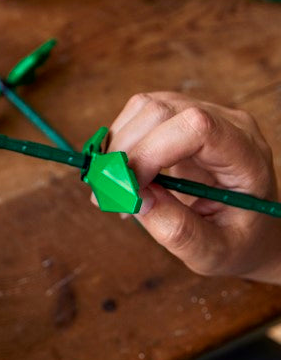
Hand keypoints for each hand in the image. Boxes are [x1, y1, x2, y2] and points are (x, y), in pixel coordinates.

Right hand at [108, 92, 280, 283]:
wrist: (249, 230)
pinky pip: (139, 116)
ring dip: (118, 148)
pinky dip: (120, 145)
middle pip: (162, 111)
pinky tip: (124, 177)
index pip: (198, 126)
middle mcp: (227, 125)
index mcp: (246, 156)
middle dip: (126, 152)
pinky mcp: (181, 118)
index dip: (152, 150)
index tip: (131, 188)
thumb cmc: (239, 242)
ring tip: (117, 190)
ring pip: (144, 107)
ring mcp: (204, 115)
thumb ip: (178, 229)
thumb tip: (135, 196)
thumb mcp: (213, 252)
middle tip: (109, 196)